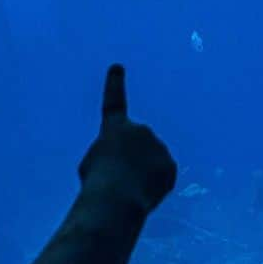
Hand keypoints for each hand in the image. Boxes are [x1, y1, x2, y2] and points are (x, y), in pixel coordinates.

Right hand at [78, 65, 176, 212]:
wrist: (116, 196)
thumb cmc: (97, 183)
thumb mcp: (92, 167)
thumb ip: (111, 156)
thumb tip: (128, 164)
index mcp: (114, 127)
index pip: (113, 101)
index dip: (114, 84)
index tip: (117, 67)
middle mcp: (140, 130)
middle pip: (136, 148)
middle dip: (130, 163)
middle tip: (117, 180)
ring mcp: (158, 146)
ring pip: (150, 164)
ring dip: (141, 176)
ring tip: (127, 189)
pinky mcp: (170, 164)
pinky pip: (161, 177)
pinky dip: (153, 187)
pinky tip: (142, 193)